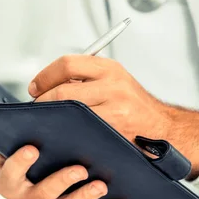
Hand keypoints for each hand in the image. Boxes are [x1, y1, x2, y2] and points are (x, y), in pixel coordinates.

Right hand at [0, 132, 124, 198]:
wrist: (39, 194)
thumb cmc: (27, 170)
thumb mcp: (9, 155)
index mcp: (11, 186)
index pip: (10, 176)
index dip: (19, 164)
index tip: (32, 148)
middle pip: (42, 195)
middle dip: (61, 181)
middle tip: (80, 169)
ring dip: (85, 197)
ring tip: (101, 185)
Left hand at [29, 55, 198, 178]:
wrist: (164, 129)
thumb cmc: (134, 107)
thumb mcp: (115, 81)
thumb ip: (87, 79)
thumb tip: (47, 84)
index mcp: (110, 68)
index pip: (67, 64)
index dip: (45, 76)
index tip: (34, 87)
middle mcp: (113, 85)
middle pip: (63, 91)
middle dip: (43, 101)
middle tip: (37, 109)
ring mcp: (115, 109)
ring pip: (69, 112)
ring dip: (53, 118)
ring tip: (48, 122)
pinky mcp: (115, 130)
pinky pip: (81, 130)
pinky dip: (68, 132)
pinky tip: (64, 134)